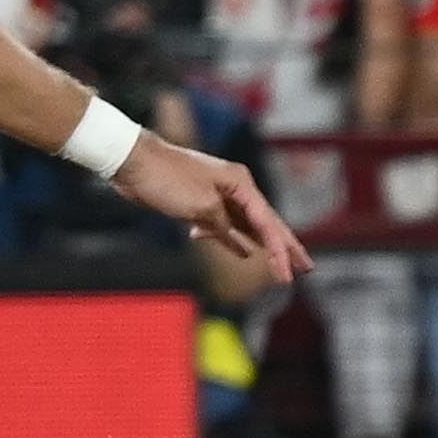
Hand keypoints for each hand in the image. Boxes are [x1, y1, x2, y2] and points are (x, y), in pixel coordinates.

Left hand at [113, 134, 313, 280]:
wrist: (132, 163)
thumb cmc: (166, 178)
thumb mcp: (201, 206)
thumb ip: (223, 225)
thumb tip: (236, 240)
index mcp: (240, 183)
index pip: (267, 222)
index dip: (280, 251)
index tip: (289, 274)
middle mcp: (233, 188)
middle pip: (265, 223)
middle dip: (284, 247)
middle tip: (305, 268)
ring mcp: (216, 195)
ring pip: (246, 225)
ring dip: (262, 245)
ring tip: (281, 264)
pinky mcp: (198, 203)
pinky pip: (223, 225)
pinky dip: (231, 239)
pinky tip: (242, 251)